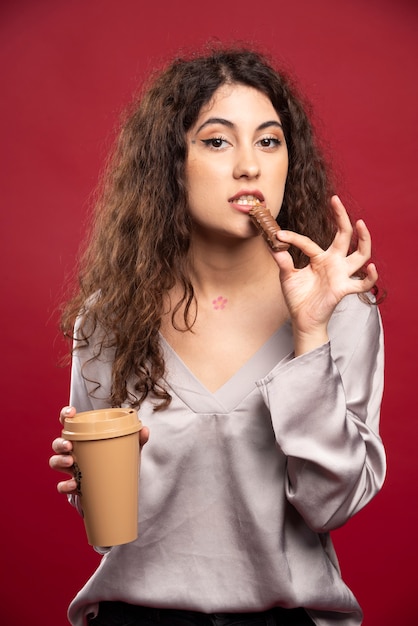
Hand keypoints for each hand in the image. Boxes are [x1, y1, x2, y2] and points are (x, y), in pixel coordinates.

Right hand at [49, 406, 149, 494]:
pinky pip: (62, 486)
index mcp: (84, 438)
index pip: (69, 423)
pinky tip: (74, 485)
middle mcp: (74, 452)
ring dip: (60, 461)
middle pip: (58, 443)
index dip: (65, 415)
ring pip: (55, 462)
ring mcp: (72, 470)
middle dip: (60, 443)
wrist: (116, 492)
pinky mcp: (73, 487)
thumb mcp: (129, 450)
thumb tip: (144, 430)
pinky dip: (65, 486)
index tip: (70, 413)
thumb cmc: (118, 464)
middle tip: (69, 446)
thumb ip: (137, 440)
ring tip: (71, 463)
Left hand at [273, 195, 377, 354]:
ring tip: (361, 224)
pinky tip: (371, 267)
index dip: (293, 238)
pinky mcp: (344, 289)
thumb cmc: (297, 297)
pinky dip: (370, 277)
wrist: (302, 319)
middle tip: (335, 200)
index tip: (279, 234)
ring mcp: (340, 275)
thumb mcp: (287, 276)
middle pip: (343, 236)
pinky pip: (362, 283)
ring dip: (364, 240)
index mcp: (319, 258)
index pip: (308, 241)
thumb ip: (282, 261)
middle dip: (341, 217)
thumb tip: (273, 244)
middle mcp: (333, 263)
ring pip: (361, 254)